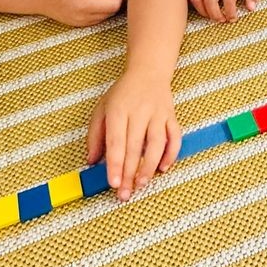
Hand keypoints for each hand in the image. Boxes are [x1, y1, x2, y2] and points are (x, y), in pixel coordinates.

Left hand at [87, 75, 180, 200]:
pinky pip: (175, 137)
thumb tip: (92, 161)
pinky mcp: (171, 116)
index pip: (116, 142)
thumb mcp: (102, 109)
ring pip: (157, 144)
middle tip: (125, 194)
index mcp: (118, 110)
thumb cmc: (122, 94)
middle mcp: (139, 112)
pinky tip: (164, 168)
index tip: (113, 183)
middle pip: (135, 147)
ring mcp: (158, 114)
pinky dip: (171, 154)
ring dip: (150, 166)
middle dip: (129, 173)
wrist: (148, 72)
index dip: (115, 164)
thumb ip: (95, 135)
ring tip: (142, 184)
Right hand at [189, 0, 257, 21]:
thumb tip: (251, 8)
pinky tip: (203, 9)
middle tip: (222, 20)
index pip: (229, 0)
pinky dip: (194, 5)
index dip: (230, 12)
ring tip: (211, 16)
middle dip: (214, 14)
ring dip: (202, 11)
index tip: (232, 18)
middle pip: (210, 0)